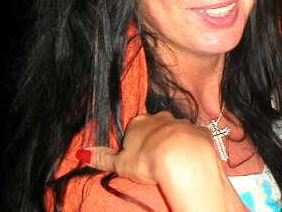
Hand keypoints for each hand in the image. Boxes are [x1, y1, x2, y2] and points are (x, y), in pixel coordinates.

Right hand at [78, 111, 214, 184]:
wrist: (182, 157)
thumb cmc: (147, 160)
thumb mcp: (120, 162)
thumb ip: (102, 157)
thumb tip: (82, 153)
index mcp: (139, 122)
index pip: (134, 129)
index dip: (135, 143)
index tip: (137, 156)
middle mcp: (161, 117)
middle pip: (156, 126)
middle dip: (155, 139)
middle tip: (154, 159)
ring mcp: (182, 122)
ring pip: (176, 131)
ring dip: (175, 142)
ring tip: (173, 160)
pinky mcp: (199, 131)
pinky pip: (194, 137)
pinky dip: (192, 145)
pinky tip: (190, 158)